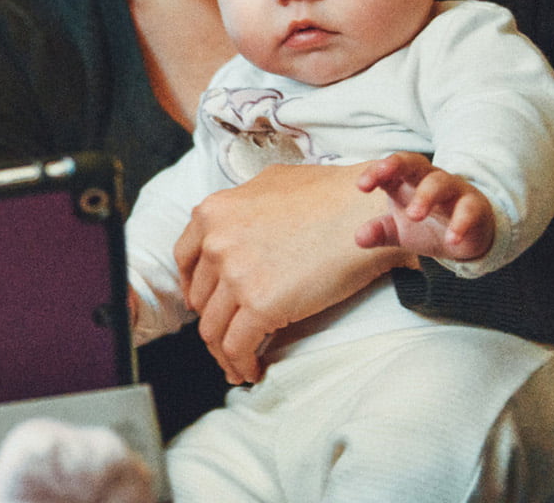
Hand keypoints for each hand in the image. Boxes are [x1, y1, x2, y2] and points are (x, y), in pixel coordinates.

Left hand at [173, 160, 412, 383]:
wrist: (368, 211)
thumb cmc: (332, 194)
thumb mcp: (272, 182)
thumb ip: (244, 205)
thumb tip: (237, 223)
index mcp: (213, 213)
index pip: (185, 259)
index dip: (194, 287)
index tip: (203, 303)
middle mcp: (216, 243)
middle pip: (201, 298)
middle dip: (213, 320)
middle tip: (227, 335)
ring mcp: (235, 275)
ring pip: (213, 328)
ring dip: (223, 352)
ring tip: (238, 365)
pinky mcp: (260, 305)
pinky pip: (237, 346)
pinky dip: (240, 364)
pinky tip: (251, 371)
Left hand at [355, 154, 495, 262]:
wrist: (467, 237)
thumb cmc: (428, 225)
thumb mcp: (400, 231)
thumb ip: (380, 232)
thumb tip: (359, 238)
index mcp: (407, 181)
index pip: (390, 168)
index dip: (376, 171)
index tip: (362, 185)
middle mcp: (430, 179)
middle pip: (414, 163)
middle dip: (397, 165)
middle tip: (383, 178)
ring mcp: (454, 190)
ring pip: (440, 182)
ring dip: (426, 196)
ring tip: (414, 216)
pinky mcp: (475, 206)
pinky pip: (468, 209)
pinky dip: (460, 223)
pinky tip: (451, 239)